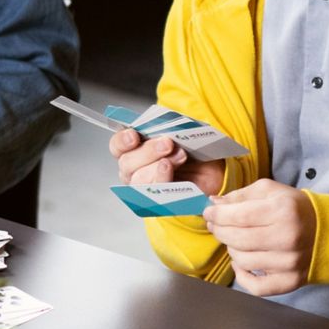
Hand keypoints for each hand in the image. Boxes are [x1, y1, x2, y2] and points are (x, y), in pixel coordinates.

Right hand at [108, 127, 223, 194]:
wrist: (211, 170)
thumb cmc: (192, 150)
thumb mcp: (182, 133)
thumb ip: (169, 129)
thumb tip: (164, 128)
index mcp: (133, 149)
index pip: (118, 145)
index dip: (122, 141)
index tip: (133, 135)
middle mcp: (134, 169)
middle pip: (127, 163)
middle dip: (148, 152)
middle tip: (167, 143)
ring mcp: (144, 187)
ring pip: (139, 180)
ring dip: (158, 168)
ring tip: (179, 157)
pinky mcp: (158, 200)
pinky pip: (155, 196)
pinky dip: (164, 182)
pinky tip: (173, 173)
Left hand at [202, 178, 313, 295]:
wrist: (328, 232)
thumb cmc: (296, 209)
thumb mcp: (271, 191)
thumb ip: (240, 196)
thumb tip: (213, 203)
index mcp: (282, 211)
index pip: (237, 215)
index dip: (217, 215)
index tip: (208, 213)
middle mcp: (287, 238)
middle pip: (236, 239)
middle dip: (219, 230)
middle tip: (217, 225)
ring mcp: (289, 263)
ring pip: (241, 260)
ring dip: (232, 249)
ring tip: (236, 240)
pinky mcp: (290, 281)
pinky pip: (255, 287)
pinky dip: (242, 276)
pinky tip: (242, 263)